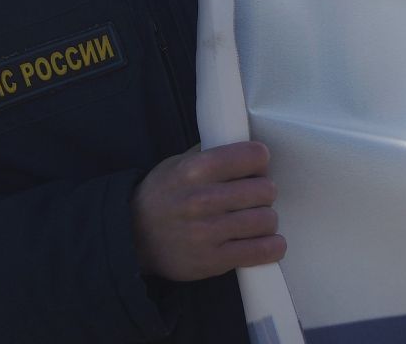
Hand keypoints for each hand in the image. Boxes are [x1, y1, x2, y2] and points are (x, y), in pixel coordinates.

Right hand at [132, 141, 284, 281]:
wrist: (133, 237)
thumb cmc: (160, 197)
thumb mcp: (174, 165)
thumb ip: (207, 154)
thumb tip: (243, 144)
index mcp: (193, 170)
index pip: (251, 156)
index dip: (259, 161)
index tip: (255, 168)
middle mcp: (201, 199)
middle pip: (265, 189)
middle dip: (264, 192)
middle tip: (255, 196)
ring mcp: (208, 231)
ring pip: (267, 219)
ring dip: (266, 219)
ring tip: (255, 219)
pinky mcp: (215, 260)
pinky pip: (263, 250)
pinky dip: (272, 245)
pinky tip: (264, 241)